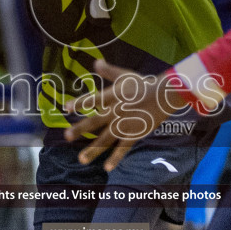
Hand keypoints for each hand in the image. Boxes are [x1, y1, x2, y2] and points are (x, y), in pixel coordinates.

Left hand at [65, 60, 184, 170]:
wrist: (164, 96)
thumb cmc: (143, 84)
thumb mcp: (125, 75)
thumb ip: (109, 71)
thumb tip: (95, 62)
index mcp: (113, 96)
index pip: (94, 99)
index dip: (80, 103)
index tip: (66, 108)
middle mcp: (116, 111)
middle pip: (96, 121)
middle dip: (80, 129)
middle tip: (66, 136)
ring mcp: (125, 125)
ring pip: (106, 139)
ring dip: (93, 150)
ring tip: (81, 159)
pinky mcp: (134, 135)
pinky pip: (123, 148)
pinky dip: (115, 158)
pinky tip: (106, 168)